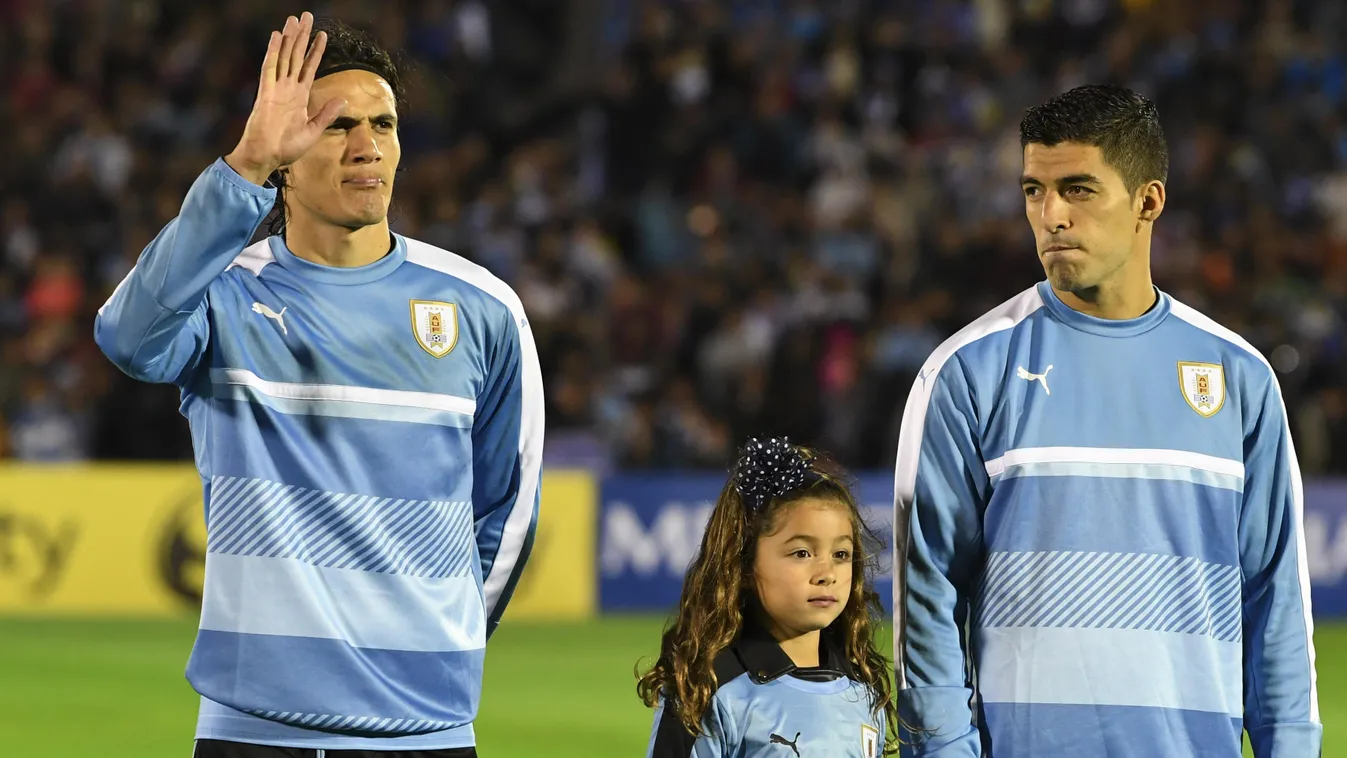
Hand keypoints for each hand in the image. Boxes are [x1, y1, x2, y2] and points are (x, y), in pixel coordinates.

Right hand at [225, 12, 344, 185]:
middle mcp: (287, 89)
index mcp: (299, 97)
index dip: (315, 51)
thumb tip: (343, 100)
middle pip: (296, 56)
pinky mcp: (265, 93)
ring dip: (289, 38)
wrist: (267, 158)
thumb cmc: (286, 149)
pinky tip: (278, 36)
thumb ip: (326, 114)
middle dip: (302, 36)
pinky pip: (269, 68)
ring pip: (284, 57)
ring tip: (294, 19)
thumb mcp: (313, 130)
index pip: (308, 68)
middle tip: (306, 16)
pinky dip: (274, 51)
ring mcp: (276, 89)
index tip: (323, 35)